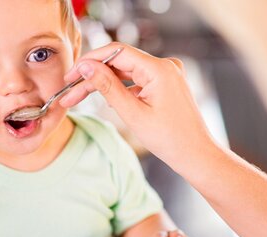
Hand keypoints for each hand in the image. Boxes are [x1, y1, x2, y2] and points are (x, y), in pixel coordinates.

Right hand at [60, 43, 218, 173]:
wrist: (197, 154)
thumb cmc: (171, 139)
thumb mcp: (133, 114)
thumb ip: (108, 87)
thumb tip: (87, 67)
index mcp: (159, 69)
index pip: (116, 52)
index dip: (90, 61)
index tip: (72, 73)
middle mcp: (165, 66)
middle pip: (119, 64)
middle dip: (93, 77)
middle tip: (69, 91)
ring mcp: (166, 75)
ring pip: (125, 73)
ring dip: (103, 84)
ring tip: (79, 98)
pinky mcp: (165, 84)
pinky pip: (136, 81)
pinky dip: (120, 90)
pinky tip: (106, 102)